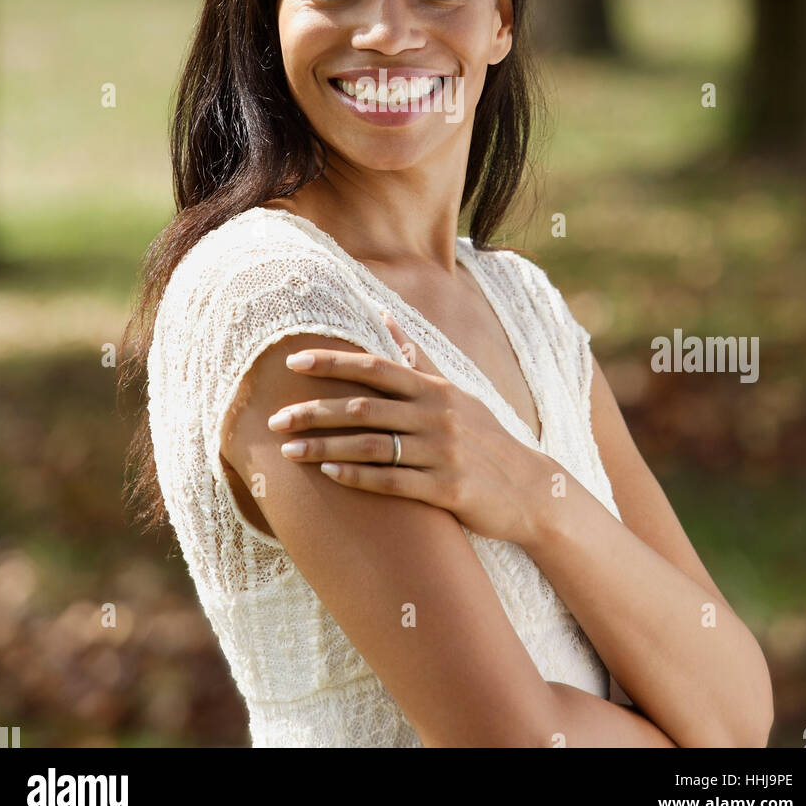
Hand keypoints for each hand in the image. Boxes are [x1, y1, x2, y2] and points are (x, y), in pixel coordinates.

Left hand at [267, 311, 544, 545]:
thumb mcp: (456, 393)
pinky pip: (393, 481)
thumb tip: (386, 316)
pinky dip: (358, 477)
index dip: (333, 363)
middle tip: (276, 419)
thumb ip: (419, 358)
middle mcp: (436, 415)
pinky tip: (329, 474)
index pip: (375, 367)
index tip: (293, 362)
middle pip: (364, 407)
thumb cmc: (484, 438)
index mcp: (434, 389)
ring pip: (372, 446)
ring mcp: (442, 452)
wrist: (530, 489)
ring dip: (326, 447)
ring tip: (289, 452)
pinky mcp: (447, 488)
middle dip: (315, 411)